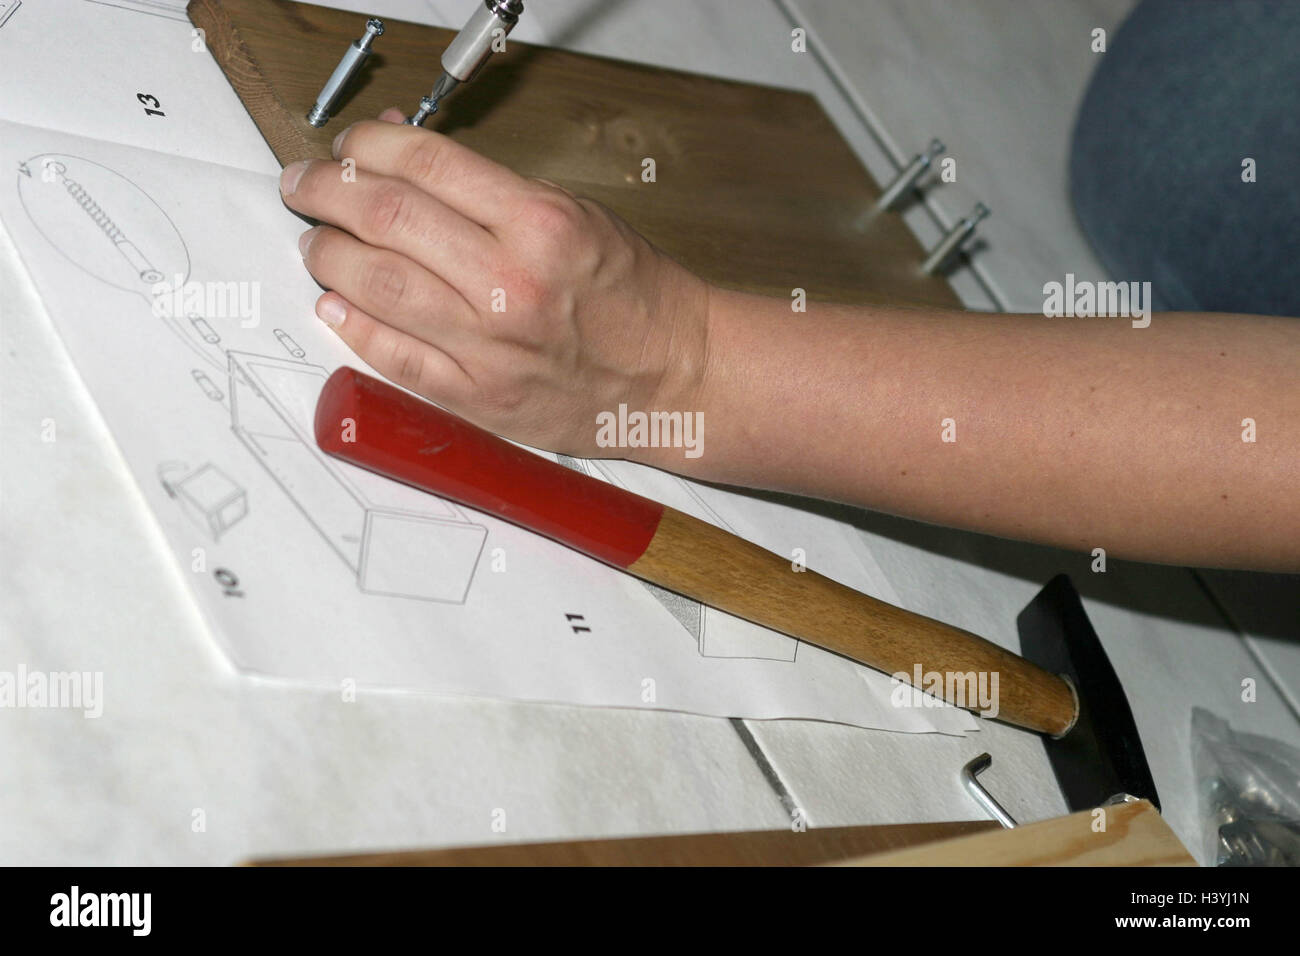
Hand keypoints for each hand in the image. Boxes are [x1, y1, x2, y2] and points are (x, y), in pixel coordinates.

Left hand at [279, 110, 711, 456]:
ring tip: (316, 244)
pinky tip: (335, 305)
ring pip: (376, 287)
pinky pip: (393, 358)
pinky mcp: (479, 401)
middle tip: (305, 188)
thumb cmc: (630, 295)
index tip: (349, 147)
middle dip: (327, 193)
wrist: (674, 376)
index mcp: (541, 225)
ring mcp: (490, 349)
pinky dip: (352, 327)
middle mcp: (512, 285)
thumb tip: (405, 171)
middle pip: (386, 219)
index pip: (426, 164)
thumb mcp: (576, 216)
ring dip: (328, 257)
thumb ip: (491, 194)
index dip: (369, 145)